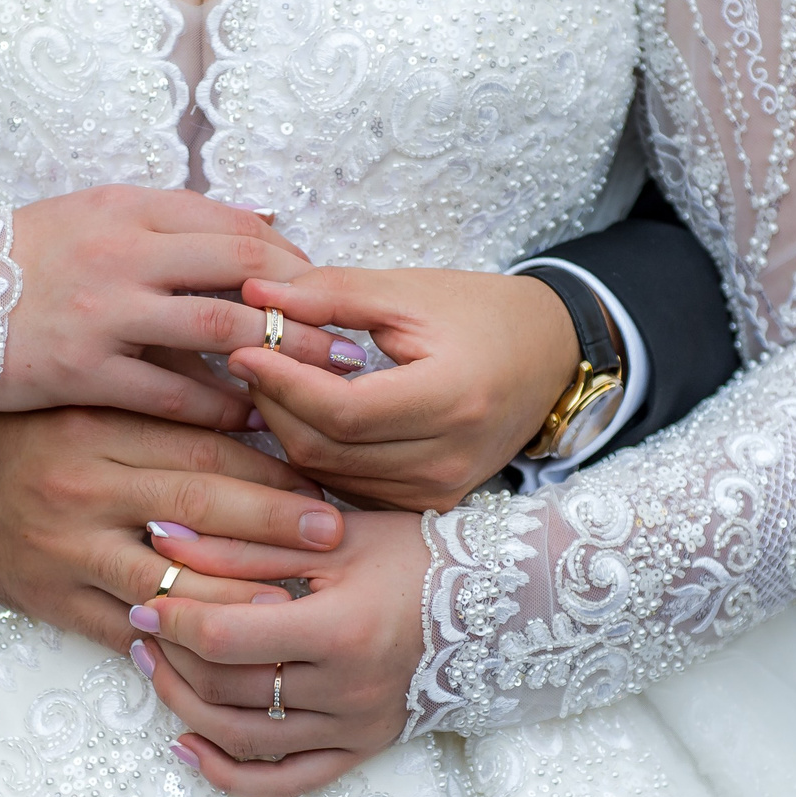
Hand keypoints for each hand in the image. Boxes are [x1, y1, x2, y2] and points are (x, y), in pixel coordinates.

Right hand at [0, 186, 359, 424]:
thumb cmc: (21, 264)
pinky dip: (216, 410)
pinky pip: (169, 395)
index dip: (293, 265)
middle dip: (304, 313)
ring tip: (313, 390)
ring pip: (218, 335)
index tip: (326, 296)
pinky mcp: (82, 371)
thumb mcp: (93, 215)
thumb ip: (173, 219)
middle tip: (346, 346)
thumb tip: (265, 224)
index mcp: (128, 208)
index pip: (237, 229)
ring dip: (275, 364)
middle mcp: (122, 252)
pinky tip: (246, 425)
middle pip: (243, 276)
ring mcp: (103, 312)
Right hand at [0, 408, 345, 652]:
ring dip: (237, 598)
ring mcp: (65, 550)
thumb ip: (155, 406)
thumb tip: (254, 407)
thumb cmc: (19, 435)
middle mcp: (83, 487)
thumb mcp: (81, 402)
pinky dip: (176, 647)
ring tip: (296, 608)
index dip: (269, 466)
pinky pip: (124, 633)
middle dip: (274, 525)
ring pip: (167, 582)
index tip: (324, 477)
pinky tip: (223, 654)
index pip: (201, 449)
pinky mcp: (49, 601)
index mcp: (97, 428)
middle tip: (334, 536)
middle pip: (198, 510)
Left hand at [125, 509, 428, 796]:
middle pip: (228, 689)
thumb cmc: (414, 557)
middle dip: (171, 659)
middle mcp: (349, 690)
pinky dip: (227, 774)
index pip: (228, 638)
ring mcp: (355, 728)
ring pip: (243, 738)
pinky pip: (284, 782)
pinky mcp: (361, 750)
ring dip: (185, 708)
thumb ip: (243, 540)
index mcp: (342, 630)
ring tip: (156, 671)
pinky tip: (188, 747)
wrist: (497, 603)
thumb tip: (160, 533)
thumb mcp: (330, 537)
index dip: (173, 621)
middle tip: (143, 629)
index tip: (146, 599)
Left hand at [227, 267, 578, 510]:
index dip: (283, 383)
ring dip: (289, 431)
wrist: (550, 356)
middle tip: (248, 362)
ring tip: (270, 384)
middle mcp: (449, 459)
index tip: (244, 348)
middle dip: (275, 406)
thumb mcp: (411, 291)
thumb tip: (254, 294)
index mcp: (454, 398)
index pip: (343, 410)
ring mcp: (441, 491)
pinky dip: (319, 454)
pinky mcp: (430, 505)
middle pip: (328, 450)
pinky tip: (304, 416)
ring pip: (331, 475)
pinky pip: (350, 487)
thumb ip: (332, 294)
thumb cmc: (483, 314)